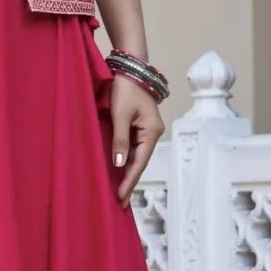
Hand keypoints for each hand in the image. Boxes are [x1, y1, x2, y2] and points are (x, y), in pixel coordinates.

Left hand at [110, 76, 163, 205]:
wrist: (130, 69)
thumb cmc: (125, 89)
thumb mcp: (120, 115)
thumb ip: (120, 140)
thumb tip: (118, 165)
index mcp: (152, 132)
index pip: (139, 163)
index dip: (129, 181)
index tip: (121, 197)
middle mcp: (152, 133)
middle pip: (140, 162)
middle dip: (129, 181)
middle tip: (120, 202)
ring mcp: (147, 130)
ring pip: (136, 157)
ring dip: (127, 172)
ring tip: (119, 191)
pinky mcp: (140, 126)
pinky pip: (133, 148)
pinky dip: (126, 160)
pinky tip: (119, 170)